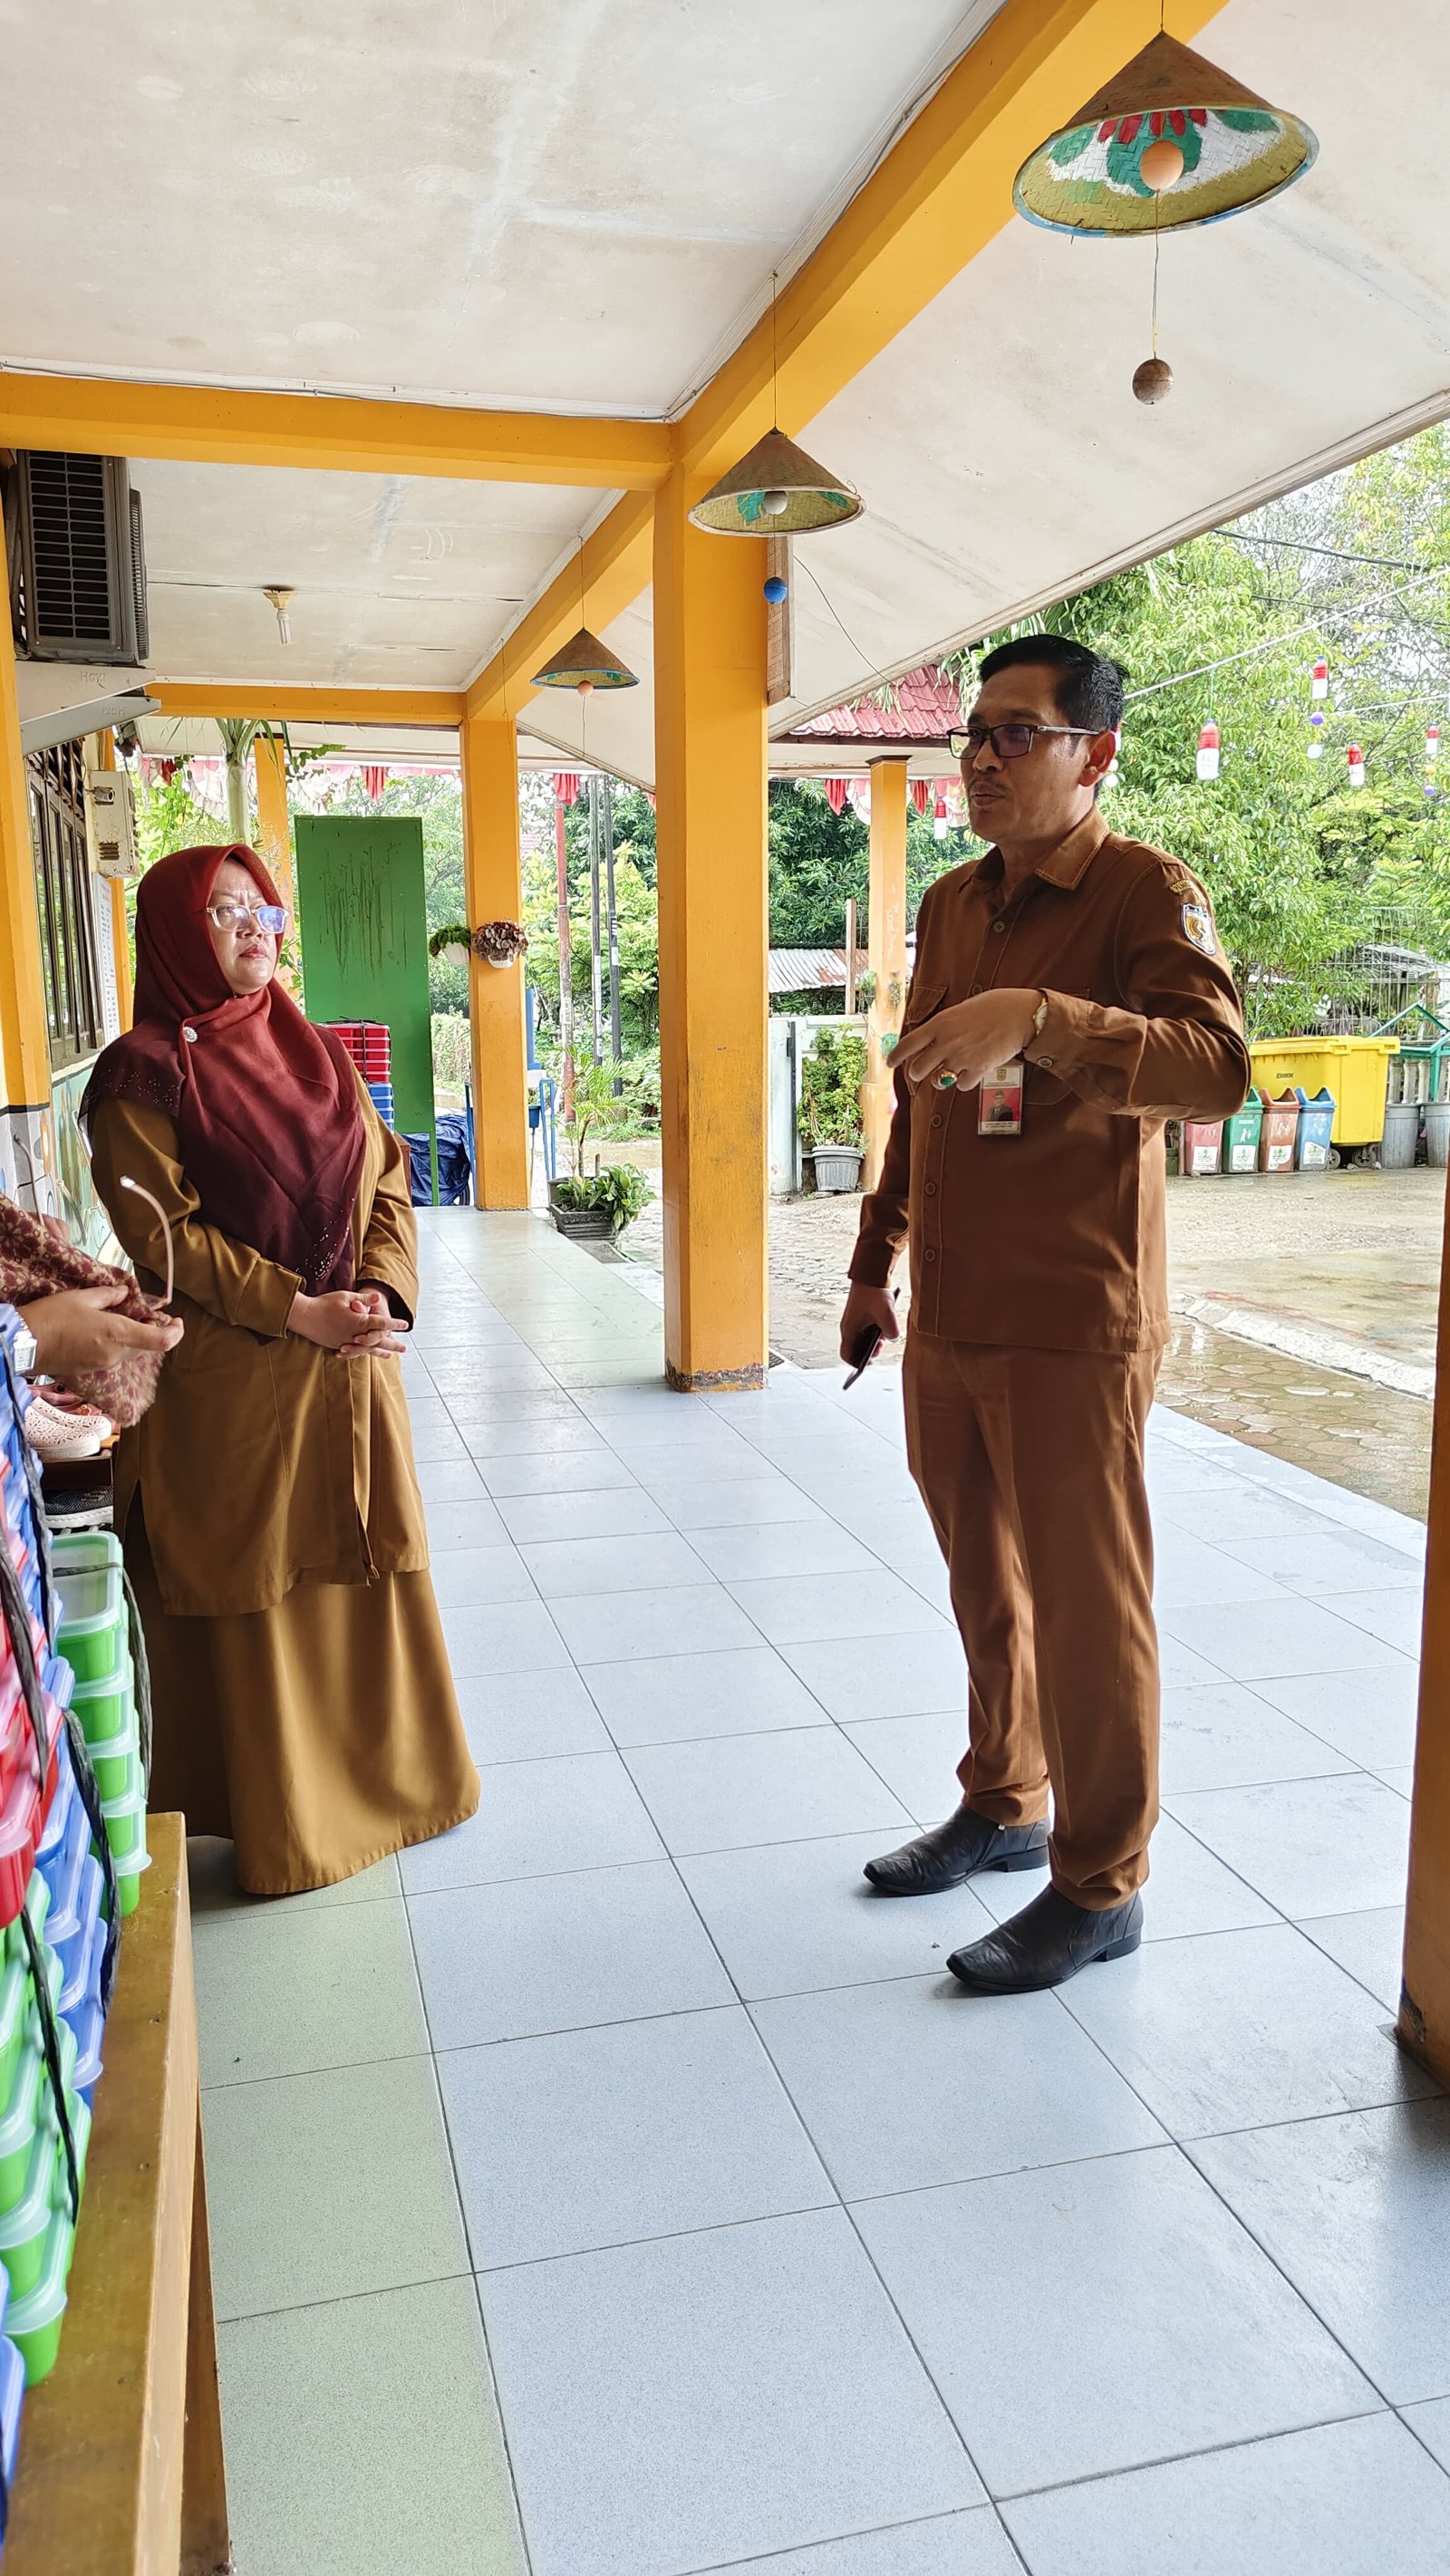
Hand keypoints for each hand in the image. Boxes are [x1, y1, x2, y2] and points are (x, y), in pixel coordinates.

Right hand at [17, 1286, 182, 1379]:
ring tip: (110, 1317)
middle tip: (137, 1311)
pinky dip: (112, 1343)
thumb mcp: (82, 1297)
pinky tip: (95, 1331)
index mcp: (118, 1334)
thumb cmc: (52, 1317)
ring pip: (127, 1350)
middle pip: (144, 1344)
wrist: (24, 1344)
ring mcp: (103, 1365)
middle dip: (146, 1328)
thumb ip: (108, 1296)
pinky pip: (111, 1356)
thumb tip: (124, 1293)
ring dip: (127, 1335)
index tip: (177, 1321)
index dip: (176, 1332)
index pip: (162, 1341)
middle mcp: (116, 1354)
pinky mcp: (91, 1370)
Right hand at [288, 1288, 406, 1358]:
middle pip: (378, 1341)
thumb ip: (363, 1299)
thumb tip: (378, 1298)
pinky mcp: (338, 1345)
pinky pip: (355, 1352)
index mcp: (359, 1321)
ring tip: (390, 1355)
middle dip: (392, 1344)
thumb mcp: (345, 1296)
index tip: (405, 1324)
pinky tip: (368, 1354)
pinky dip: (364, 1353)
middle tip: (404, 1348)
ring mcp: (346, 1342)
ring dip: (380, 1351)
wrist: (304, 1316)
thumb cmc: (325, 1303)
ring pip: (367, 1349)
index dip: (394, 1324)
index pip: (381, 1323)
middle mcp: (355, 1334)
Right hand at [838, 1282, 900, 1365]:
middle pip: (856, 1348)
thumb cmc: (873, 1292)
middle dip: (869, 1351)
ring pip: (863, 1338)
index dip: (857, 1363)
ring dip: (874, 1341)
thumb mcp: (886, 1314)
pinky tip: (885, 1325)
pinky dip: (875, 1331)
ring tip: (885, 1335)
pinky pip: (867, 1329)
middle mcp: (850, 1326)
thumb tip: (892, 1338)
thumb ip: (891, 1331)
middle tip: (881, 1346)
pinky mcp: (862, 1315)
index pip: (847, 1355)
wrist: (871, 1273)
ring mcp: (855, 1320)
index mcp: (849, 1329)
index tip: (869, 1362)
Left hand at [889, 989, 1040, 1092]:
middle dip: (917, 1073)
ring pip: (938, 1081)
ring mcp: (961, 1058)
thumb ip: (944, 1026)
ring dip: (939, 1080)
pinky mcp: (978, 1070)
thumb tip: (933, 1040)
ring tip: (947, 1072)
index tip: (890, 1063)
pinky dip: (963, 1082)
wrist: (1020, 1015)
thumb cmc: (993, 1006)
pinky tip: (969, 1072)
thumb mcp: (961, 1010)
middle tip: (921, 1072)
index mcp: (939, 1024)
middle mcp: (946, 1042)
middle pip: (918, 1069)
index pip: (907, 1044)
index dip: (896, 1056)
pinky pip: (960, 1085)